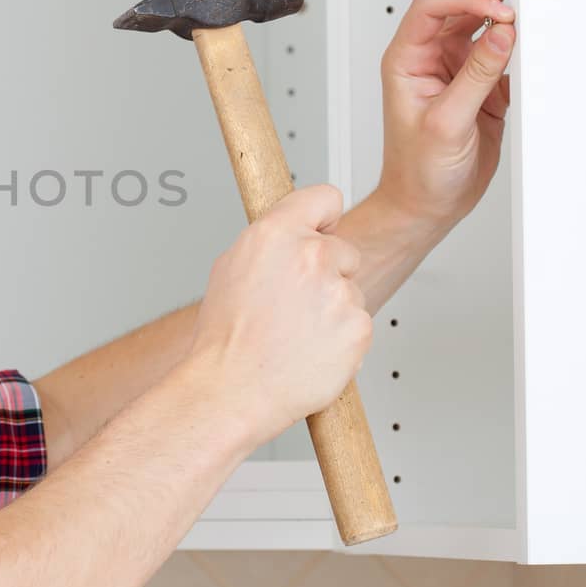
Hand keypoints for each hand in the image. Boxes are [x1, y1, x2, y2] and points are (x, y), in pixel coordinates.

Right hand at [183, 185, 372, 444]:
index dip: (324, 217)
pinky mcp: (359, 327)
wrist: (233, 389)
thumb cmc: (227, 338)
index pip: (325, 197)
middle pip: (343, 250)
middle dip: (328, 272)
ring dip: (333, 310)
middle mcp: (311, 256)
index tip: (323, 230)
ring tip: (296, 333)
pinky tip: (311, 349)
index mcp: (276, 234)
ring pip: (350, 291)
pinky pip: (359, 324)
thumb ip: (270, 243)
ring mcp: (339, 292)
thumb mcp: (230, 269)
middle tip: (296, 303)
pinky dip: (341, 339)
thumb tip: (290, 234)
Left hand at [376, 0, 516, 228]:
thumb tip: (502, 35)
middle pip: (462, 6)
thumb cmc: (416, 171)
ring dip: (512, 13)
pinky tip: (542, 37)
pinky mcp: (484, 87)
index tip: (499, 11)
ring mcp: (459, 70)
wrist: (427, 206)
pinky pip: (506, 55)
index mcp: (407, 59)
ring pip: (488, 27)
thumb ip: (475, 77)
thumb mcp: (446, 123)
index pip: (432, 7)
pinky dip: (525, 46)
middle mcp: (431, 58)